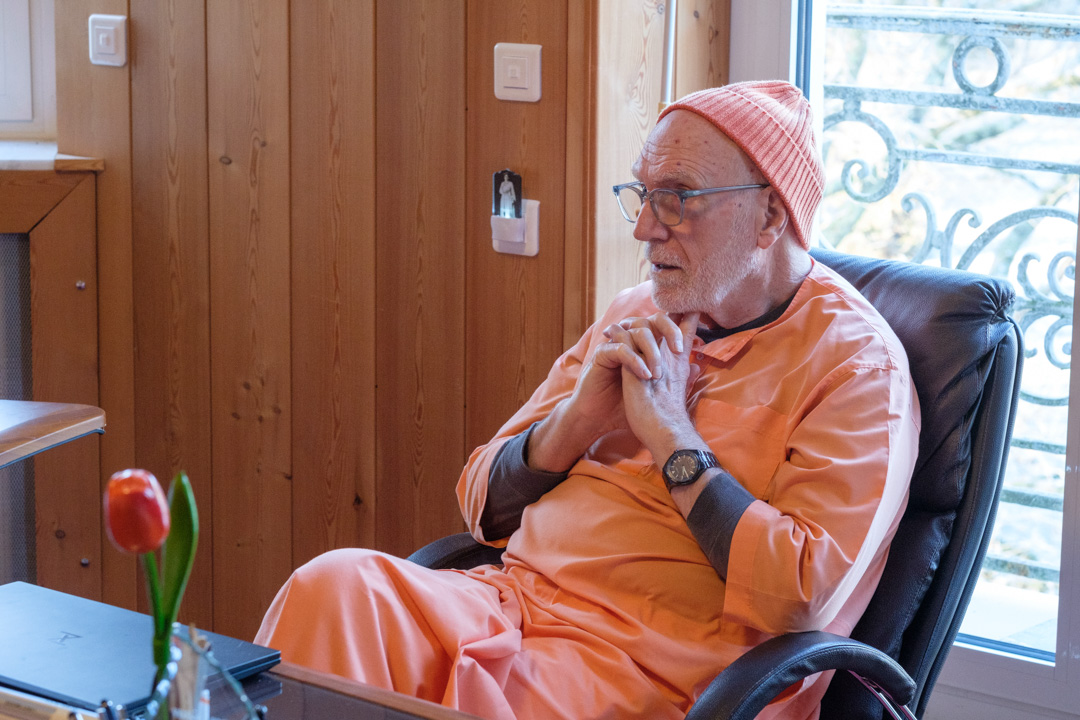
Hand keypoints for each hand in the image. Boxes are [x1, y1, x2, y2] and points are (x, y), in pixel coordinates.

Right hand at [527, 312, 699, 472]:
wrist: (601, 419)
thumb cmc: (626, 404)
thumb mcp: (656, 390)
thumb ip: (675, 376)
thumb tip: (696, 365)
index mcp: (646, 346)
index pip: (665, 324)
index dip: (681, 318)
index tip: (696, 319)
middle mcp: (632, 341)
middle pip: (654, 318)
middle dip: (670, 330)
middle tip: (678, 350)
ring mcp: (616, 345)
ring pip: (638, 330)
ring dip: (652, 351)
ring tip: (657, 374)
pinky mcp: (602, 355)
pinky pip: (620, 348)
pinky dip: (635, 360)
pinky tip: (644, 375)